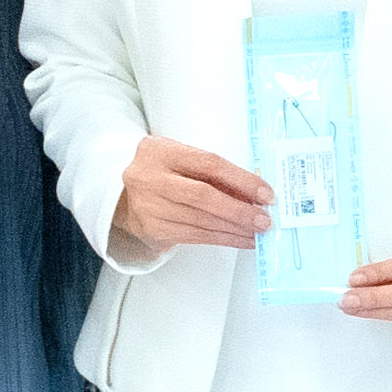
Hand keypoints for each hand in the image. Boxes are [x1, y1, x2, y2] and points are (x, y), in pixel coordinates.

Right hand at [111, 136, 273, 264]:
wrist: (125, 195)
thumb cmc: (163, 172)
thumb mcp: (182, 159)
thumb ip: (212, 172)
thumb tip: (255, 193)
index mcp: (161, 151)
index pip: (209, 164)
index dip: (242, 180)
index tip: (265, 194)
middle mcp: (150, 178)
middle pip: (203, 197)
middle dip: (239, 210)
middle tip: (264, 220)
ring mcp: (149, 207)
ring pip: (201, 221)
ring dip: (235, 229)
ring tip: (258, 233)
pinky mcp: (153, 230)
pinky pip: (196, 236)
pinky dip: (223, 239)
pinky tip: (241, 239)